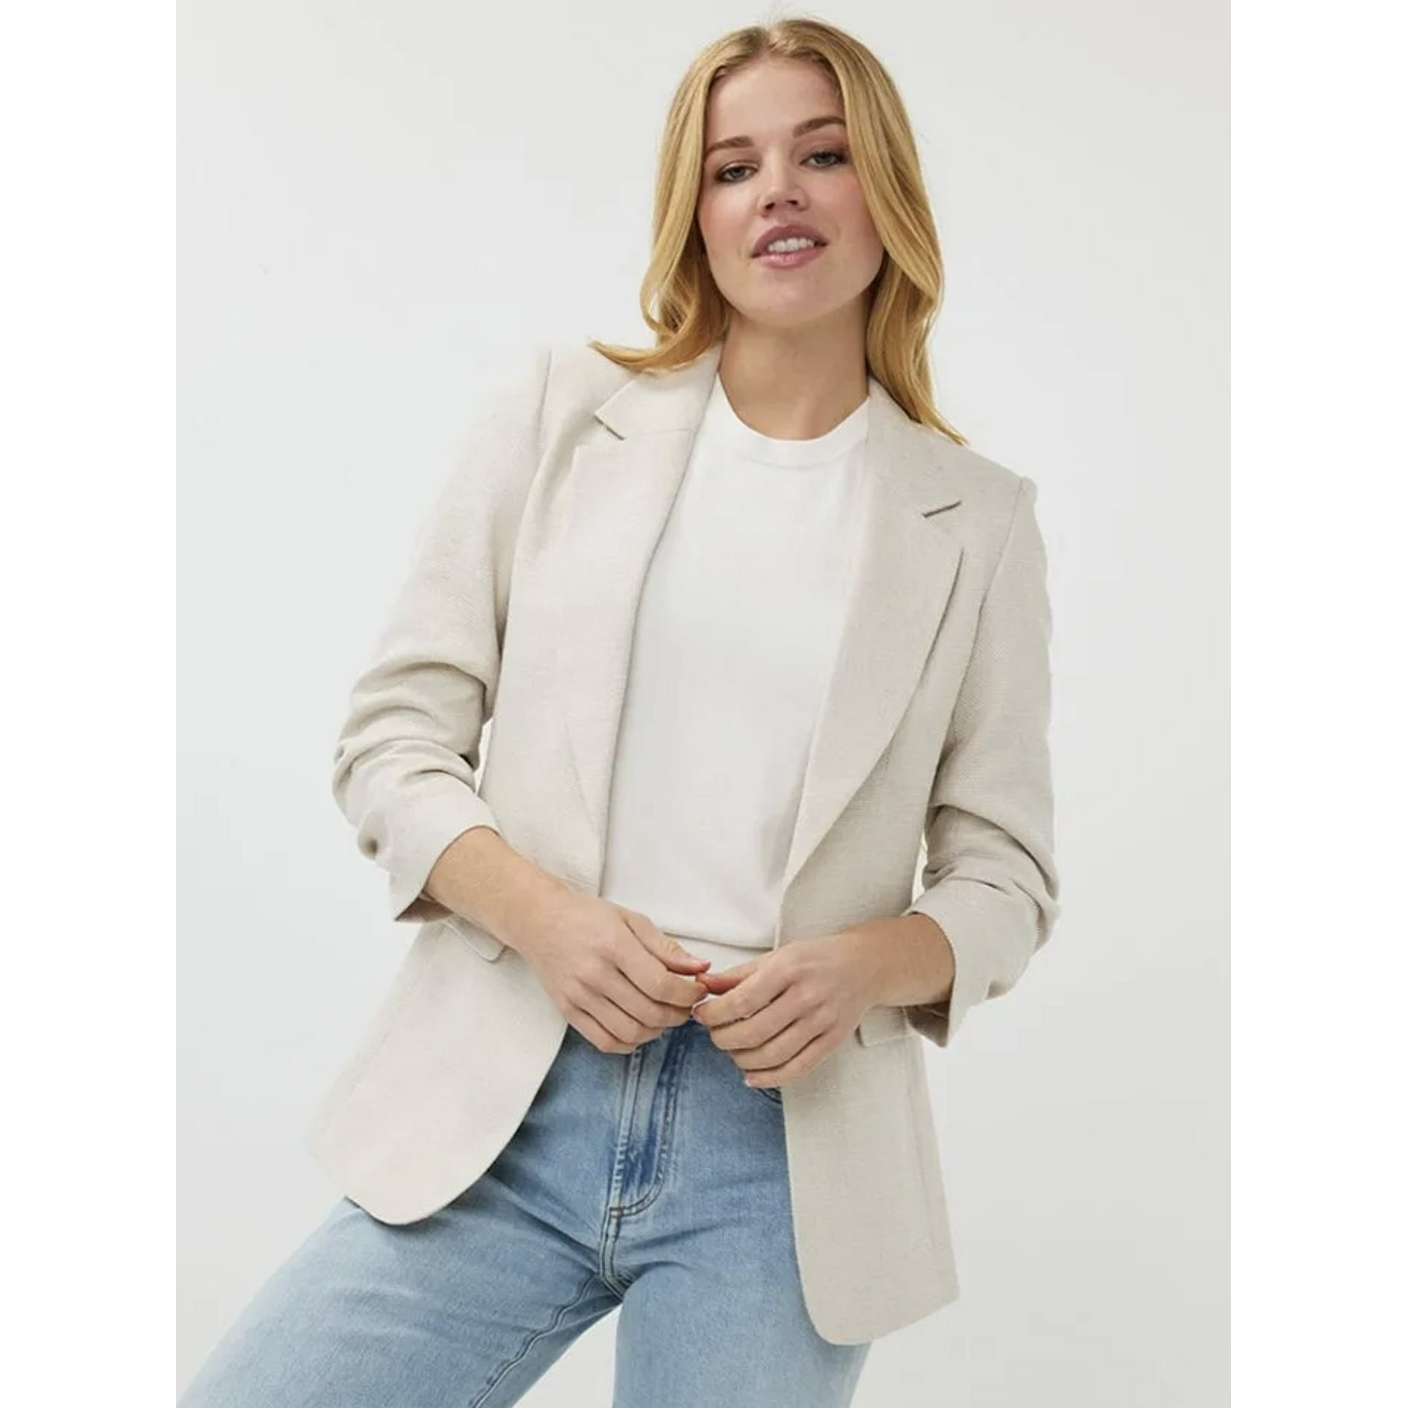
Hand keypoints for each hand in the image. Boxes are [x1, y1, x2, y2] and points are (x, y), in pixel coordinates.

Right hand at [512, 890, 711, 1053]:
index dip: (687, 994)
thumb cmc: (588, 917)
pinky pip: (605, 1042)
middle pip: (649, 1012)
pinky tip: (640, 1028)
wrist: (539, 921)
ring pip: (630, 1032)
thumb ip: (666, 947)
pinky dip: (629, 1043)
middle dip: (678, 1014)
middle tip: (685, 1006)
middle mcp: (595, 974)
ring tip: (664, 1016)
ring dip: (657, 1031)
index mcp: (614, 946)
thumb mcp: (631, 920)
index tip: (698, 990)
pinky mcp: (568, 1011)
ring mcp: (579, 996)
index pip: (661, 985)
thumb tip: (701, 968)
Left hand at [691, 933, 872, 1089]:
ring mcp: (822, 1021)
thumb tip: (703, 987)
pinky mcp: (832, 1040)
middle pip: (754, 1031)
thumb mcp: (776, 956)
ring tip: (733, 1052)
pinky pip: (798, 1068)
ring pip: (773, 1054)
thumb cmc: (816, 959)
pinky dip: (770, 1078)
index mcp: (788, 969)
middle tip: (714, 1036)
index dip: (715, 1014)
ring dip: (743, 1060)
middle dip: (724, 1039)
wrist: (865, 965)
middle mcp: (806, 995)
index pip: (742, 1000)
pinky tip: (752, 1076)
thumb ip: (739, 975)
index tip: (701, 1016)